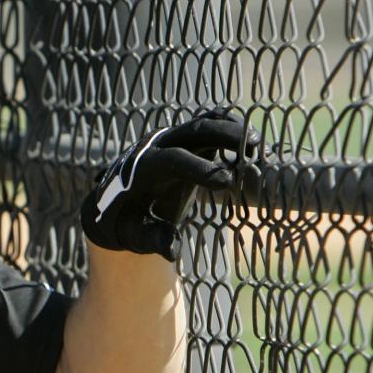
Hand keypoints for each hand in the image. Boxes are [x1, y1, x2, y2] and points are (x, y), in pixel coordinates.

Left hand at [80, 110, 260, 260]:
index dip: (200, 168)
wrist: (115, 202)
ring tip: (258, 145)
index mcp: (143, 169)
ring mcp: (171, 139)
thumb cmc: (129, 222)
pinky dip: (228, 123)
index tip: (228, 182)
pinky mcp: (185, 138)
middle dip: (224, 135)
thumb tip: (172, 251)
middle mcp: (156, 146)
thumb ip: (153, 239)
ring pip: (203, 122)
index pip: (172, 160)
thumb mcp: (136, 234)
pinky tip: (250, 139)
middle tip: (254, 148)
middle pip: (193, 131)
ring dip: (231, 128)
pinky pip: (207, 122)